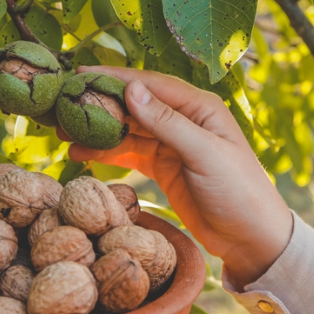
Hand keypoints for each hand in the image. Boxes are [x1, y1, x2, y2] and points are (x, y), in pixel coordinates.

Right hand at [64, 67, 292, 286]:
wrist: (251, 237)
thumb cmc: (238, 191)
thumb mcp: (204, 154)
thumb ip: (167, 123)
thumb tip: (131, 89)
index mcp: (200, 107)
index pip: (149, 84)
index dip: (113, 78)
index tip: (78, 77)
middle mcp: (185, 119)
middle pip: (135, 104)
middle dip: (99, 104)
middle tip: (61, 104)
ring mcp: (173, 144)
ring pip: (128, 129)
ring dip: (98, 130)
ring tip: (62, 131)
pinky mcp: (164, 167)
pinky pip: (130, 153)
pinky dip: (106, 152)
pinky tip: (80, 154)